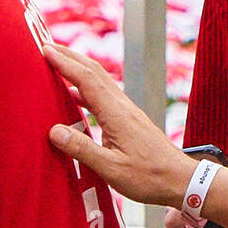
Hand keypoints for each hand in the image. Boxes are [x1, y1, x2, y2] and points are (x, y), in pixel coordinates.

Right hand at [43, 44, 195, 206]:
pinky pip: (103, 95)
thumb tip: (54, 131)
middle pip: (95, 72)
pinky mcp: (128, 119)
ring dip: (78, 69)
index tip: (46, 50)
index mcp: (117, 115)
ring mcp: (127, 112)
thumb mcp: (112, 169)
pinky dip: (85, 88)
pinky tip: (74, 95)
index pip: (87, 80)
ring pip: (100, 81)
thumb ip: (82, 149)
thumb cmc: (150, 177)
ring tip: (57, 64)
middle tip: (47, 46)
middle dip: (70, 56)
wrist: (181, 181)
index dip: (65, 63)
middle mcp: (123, 107)